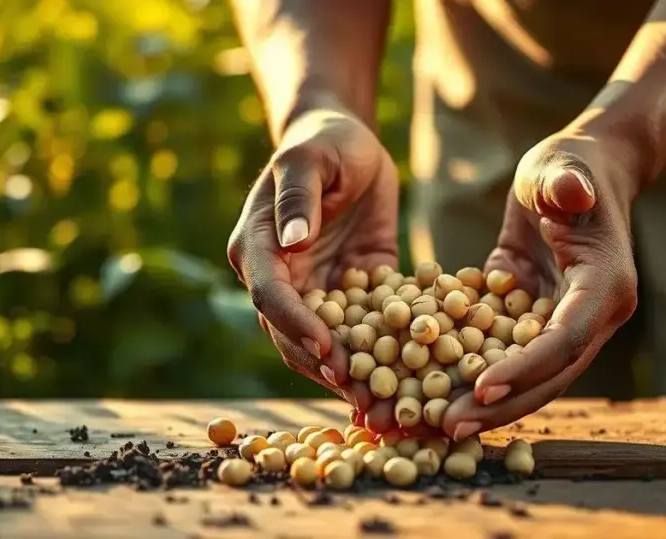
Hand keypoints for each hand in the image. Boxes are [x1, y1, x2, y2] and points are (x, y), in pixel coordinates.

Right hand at [227, 106, 398, 410]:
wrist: (349, 142)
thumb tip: (291, 242)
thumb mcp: (311, 159)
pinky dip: (381, 358)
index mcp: (257, 246)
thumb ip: (299, 196)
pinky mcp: (353, 292)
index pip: (271, 295)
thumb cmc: (325, 141)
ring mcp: (316, 290)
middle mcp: (280, 277)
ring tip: (383, 406)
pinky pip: (364, 331)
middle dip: (325, 367)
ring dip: (352, 375)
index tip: (328, 349)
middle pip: (294, 334)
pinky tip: (408, 384)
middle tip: (361, 396)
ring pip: (327, 344)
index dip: (297, 325)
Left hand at [440, 133, 640, 440]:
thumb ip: (564, 182)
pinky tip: (432, 394)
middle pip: (548, 376)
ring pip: (528, 378)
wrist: (577, 174)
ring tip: (434, 424)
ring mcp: (564, 324)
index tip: (482, 387)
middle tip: (448, 425)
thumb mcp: (561, 168)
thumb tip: (571, 191)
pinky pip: (507, 358)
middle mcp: (591, 316)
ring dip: (485, 403)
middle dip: (500, 404)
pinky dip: (474, 377)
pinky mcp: (533, 322)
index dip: (525, 368)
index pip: (565, 339)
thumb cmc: (568, 168)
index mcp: (605, 286)